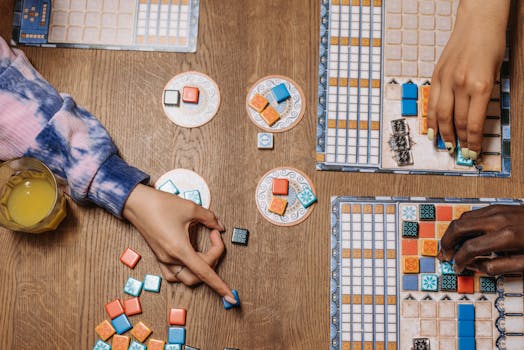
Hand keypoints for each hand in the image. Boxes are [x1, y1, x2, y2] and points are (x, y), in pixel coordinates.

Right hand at [122, 184, 236, 303]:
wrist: (136, 203)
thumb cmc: (160, 204)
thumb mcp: (190, 208)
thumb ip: (209, 218)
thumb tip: (219, 227)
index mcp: (179, 250)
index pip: (204, 273)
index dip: (219, 286)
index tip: (231, 298)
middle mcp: (170, 259)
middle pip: (198, 275)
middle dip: (212, 259)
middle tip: (214, 235)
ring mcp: (163, 259)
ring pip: (186, 277)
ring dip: (200, 267)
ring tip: (205, 245)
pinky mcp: (159, 256)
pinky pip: (174, 273)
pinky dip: (187, 268)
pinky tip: (192, 254)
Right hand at [426, 0, 509, 159]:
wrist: (478, 21)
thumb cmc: (491, 44)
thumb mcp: (494, 73)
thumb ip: (483, 97)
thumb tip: (474, 121)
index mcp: (479, 85)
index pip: (474, 123)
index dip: (473, 141)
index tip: (473, 151)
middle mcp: (460, 84)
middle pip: (456, 121)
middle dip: (458, 140)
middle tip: (460, 153)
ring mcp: (446, 80)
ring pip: (440, 115)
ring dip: (443, 133)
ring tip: (445, 145)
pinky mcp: (436, 75)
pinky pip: (432, 102)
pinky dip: (431, 118)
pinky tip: (432, 128)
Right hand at [439, 205, 523, 275]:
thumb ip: (498, 266)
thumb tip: (475, 266)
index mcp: (505, 235)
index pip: (469, 248)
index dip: (460, 260)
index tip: (458, 268)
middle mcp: (497, 219)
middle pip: (458, 228)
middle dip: (447, 243)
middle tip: (445, 255)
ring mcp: (496, 210)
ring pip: (462, 218)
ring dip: (453, 233)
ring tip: (451, 246)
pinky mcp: (497, 207)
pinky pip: (472, 214)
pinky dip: (463, 225)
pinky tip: (464, 235)